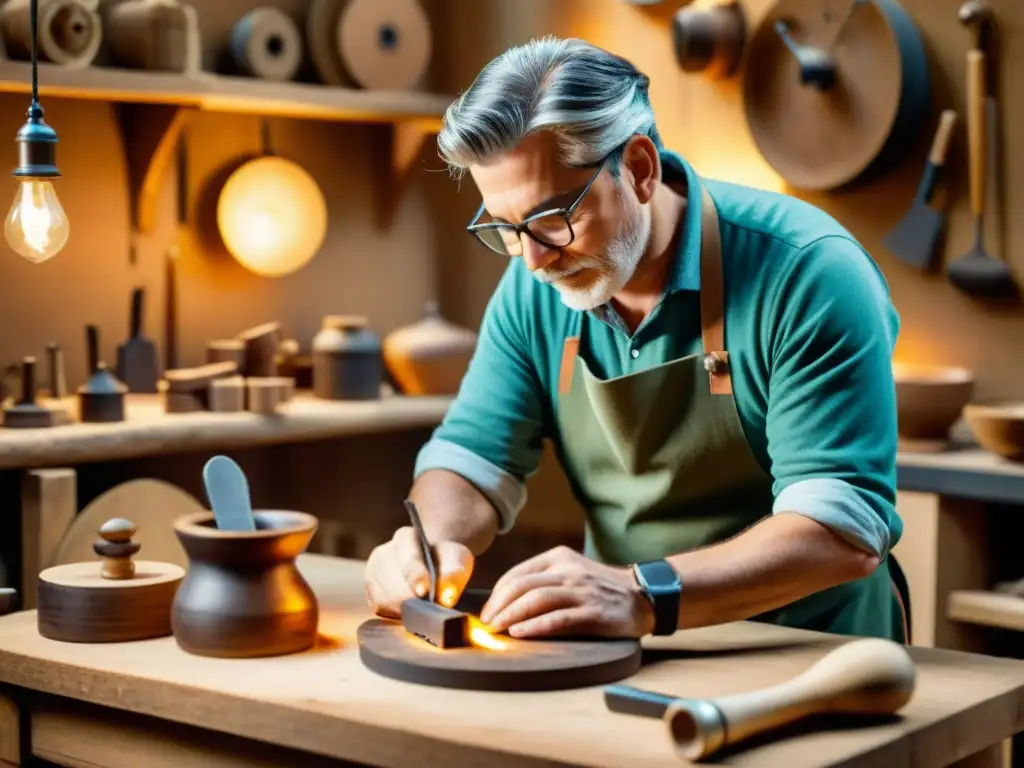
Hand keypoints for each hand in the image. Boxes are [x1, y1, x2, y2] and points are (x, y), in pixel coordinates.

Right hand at [364, 526, 473, 617]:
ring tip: (422, 612)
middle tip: (429, 612)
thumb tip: (446, 596)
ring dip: (404, 611)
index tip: (424, 592)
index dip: (416, 578)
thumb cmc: (446, 561)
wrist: (433, 564)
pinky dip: (395, 615)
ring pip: (383, 600)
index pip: (408, 561)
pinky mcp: (370, 593)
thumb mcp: (457, 559)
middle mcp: (382, 554)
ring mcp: (372, 573)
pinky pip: (380, 609)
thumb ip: (454, 573)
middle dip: (411, 601)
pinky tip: (410, 613)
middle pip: (392, 585)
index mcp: (404, 538)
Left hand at [479, 546, 655, 638]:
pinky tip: (520, 634)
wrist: (644, 595)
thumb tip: (506, 602)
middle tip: (487, 624)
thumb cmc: (601, 587)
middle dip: (499, 606)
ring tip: (497, 630)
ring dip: (511, 616)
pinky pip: (558, 618)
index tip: (487, 611)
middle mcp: (569, 570)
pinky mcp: (593, 612)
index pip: (517, 573)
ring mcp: (582, 590)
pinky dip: (535, 626)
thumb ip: (545, 579)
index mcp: (559, 557)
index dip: (497, 594)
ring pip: (536, 599)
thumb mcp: (572, 571)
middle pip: (522, 585)